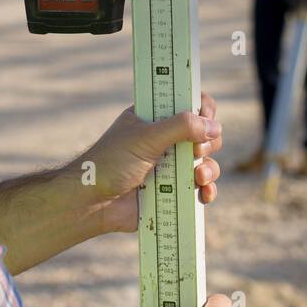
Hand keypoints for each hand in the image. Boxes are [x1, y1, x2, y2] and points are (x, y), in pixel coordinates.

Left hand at [81, 92, 222, 233]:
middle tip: (196, 152)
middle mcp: (165, 140)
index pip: (187, 103)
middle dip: (209, 143)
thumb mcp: (146, 137)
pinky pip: (200, 189)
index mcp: (154, 118)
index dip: (203, 108)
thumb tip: (214, 126)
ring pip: (205, 162)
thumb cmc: (111, 163)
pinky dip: (207, 191)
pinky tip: (204, 194)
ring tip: (198, 177)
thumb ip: (180, 126)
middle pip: (204, 134)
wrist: (92, 203)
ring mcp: (170, 166)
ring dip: (210, 169)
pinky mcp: (172, 191)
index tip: (207, 116)